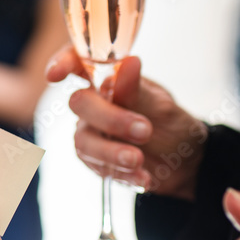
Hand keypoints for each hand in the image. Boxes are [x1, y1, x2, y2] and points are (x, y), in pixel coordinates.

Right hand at [46, 46, 206, 198]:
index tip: (56, 75)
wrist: (183, 163)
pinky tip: (144, 177)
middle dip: (110, 118)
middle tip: (145, 130)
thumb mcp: (161, 106)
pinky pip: (98, 168)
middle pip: (79, 104)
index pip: (78, 62)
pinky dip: (122, 174)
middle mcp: (94, 104)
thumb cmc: (170, 125)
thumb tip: (129, 62)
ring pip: (84, 140)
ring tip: (140, 160)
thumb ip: (138, 90)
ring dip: (113, 152)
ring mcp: (91, 133)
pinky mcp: (95, 161)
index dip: (62, 62)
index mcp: (108, 79)